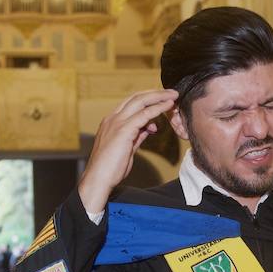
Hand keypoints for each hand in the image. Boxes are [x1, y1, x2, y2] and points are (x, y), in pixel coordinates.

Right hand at [77, 89, 178, 214]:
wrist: (98, 179)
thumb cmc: (110, 168)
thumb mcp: (126, 148)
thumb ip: (136, 136)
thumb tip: (148, 128)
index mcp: (111, 122)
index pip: (131, 103)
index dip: (148, 98)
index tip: (162, 99)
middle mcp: (113, 118)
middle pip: (136, 97)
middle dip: (155, 93)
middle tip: (171, 93)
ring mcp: (117, 123)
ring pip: (141, 101)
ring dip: (159, 96)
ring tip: (173, 96)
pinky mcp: (123, 130)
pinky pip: (144, 114)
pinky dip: (158, 108)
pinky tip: (168, 106)